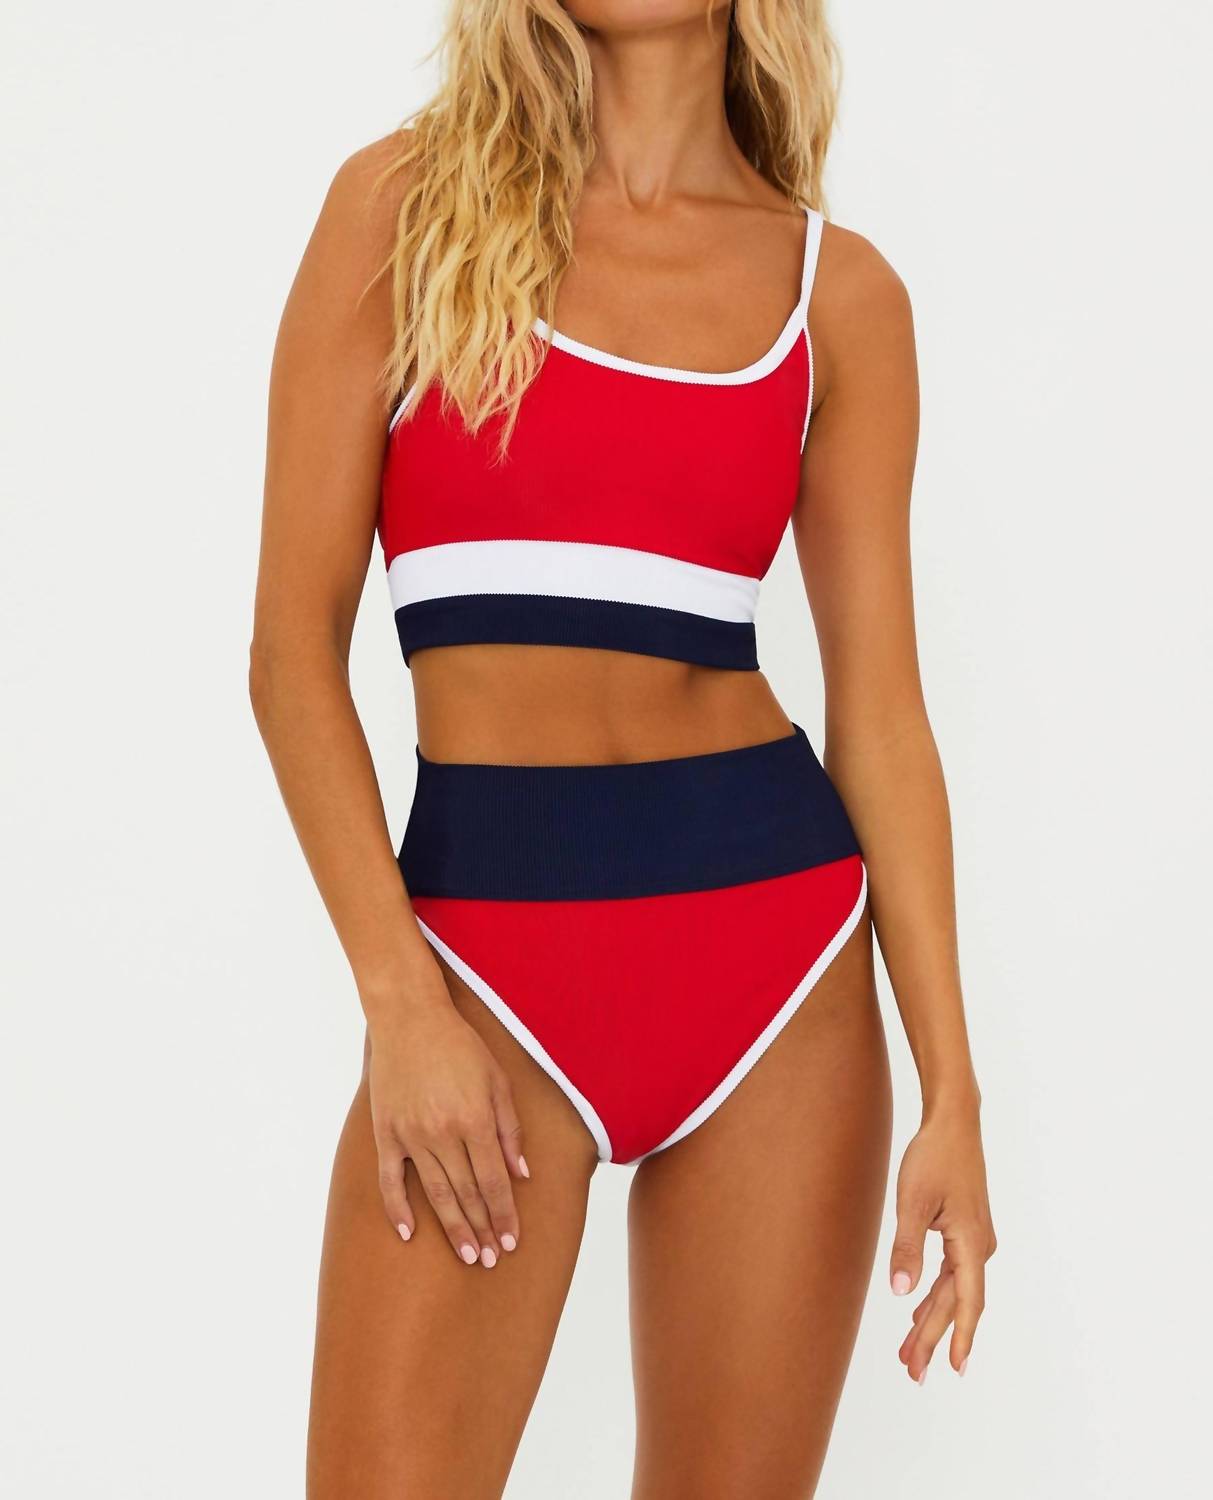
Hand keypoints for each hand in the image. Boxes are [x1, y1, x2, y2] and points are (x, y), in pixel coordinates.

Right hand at [366, 954, 527, 1267]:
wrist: (409, 1019)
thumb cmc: (460, 1045)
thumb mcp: (497, 1080)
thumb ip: (510, 1129)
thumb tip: (521, 1174)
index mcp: (475, 1119)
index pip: (494, 1181)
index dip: (504, 1214)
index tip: (512, 1241)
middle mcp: (443, 1132)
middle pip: (468, 1193)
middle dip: (482, 1230)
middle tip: (490, 1260)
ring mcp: (411, 1135)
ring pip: (436, 1192)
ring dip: (453, 1227)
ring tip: (466, 1255)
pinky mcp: (386, 1132)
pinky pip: (390, 1180)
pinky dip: (399, 1209)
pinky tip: (410, 1233)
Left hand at [890, 1098, 995, 1380]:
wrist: (953, 1122)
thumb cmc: (934, 1156)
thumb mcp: (913, 1202)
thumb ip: (907, 1249)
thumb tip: (901, 1293)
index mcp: (972, 1243)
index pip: (966, 1303)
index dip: (959, 1338)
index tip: (953, 1369)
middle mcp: (980, 1246)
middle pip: (956, 1302)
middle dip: (933, 1337)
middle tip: (913, 1372)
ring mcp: (975, 1239)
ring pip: (953, 1290)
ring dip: (932, 1319)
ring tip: (909, 1351)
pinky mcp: (966, 1230)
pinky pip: (952, 1273)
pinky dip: (936, 1294)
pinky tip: (918, 1309)